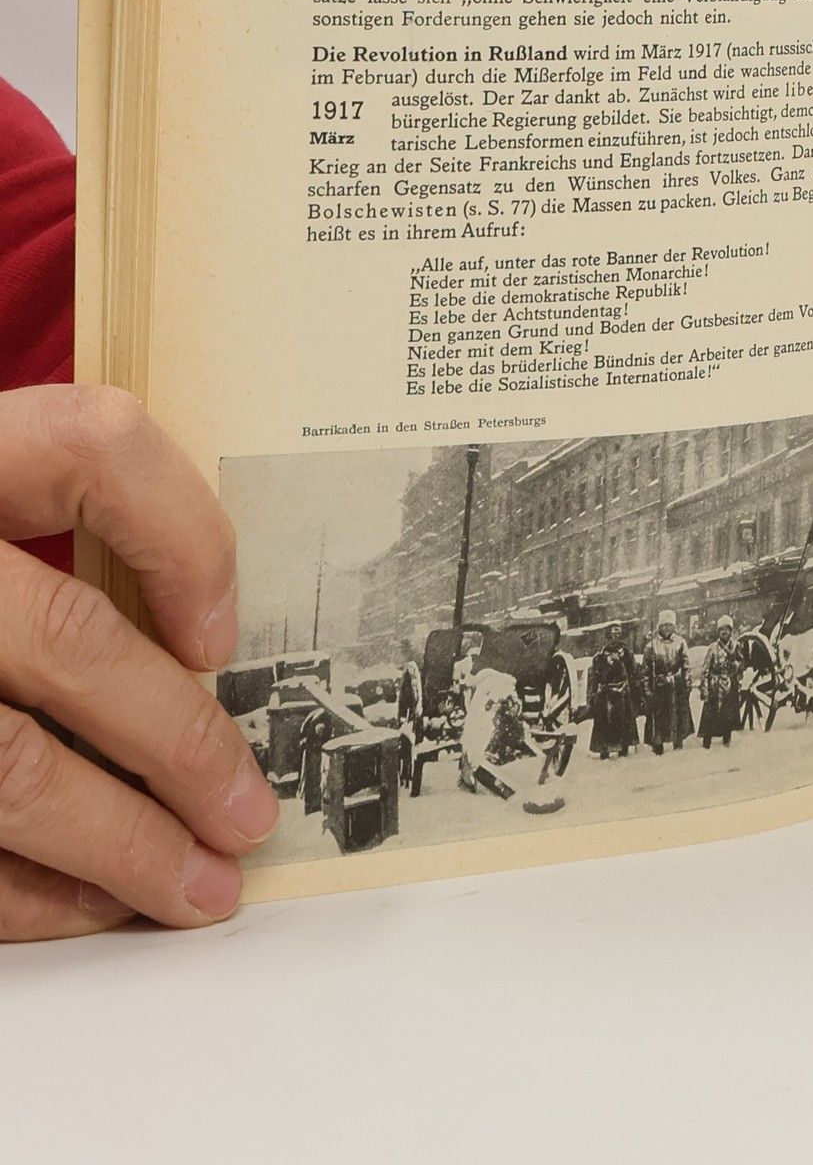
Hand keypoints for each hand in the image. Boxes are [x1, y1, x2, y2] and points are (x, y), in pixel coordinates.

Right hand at [0, 385, 276, 937]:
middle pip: (69, 640)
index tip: (222, 637)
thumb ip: (67, 532)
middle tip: (249, 813)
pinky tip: (91, 904)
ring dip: (118, 845)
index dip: (185, 538)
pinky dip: (25, 889)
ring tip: (197, 888)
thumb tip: (202, 647)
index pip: (97, 447)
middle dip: (180, 743)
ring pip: (11, 767)